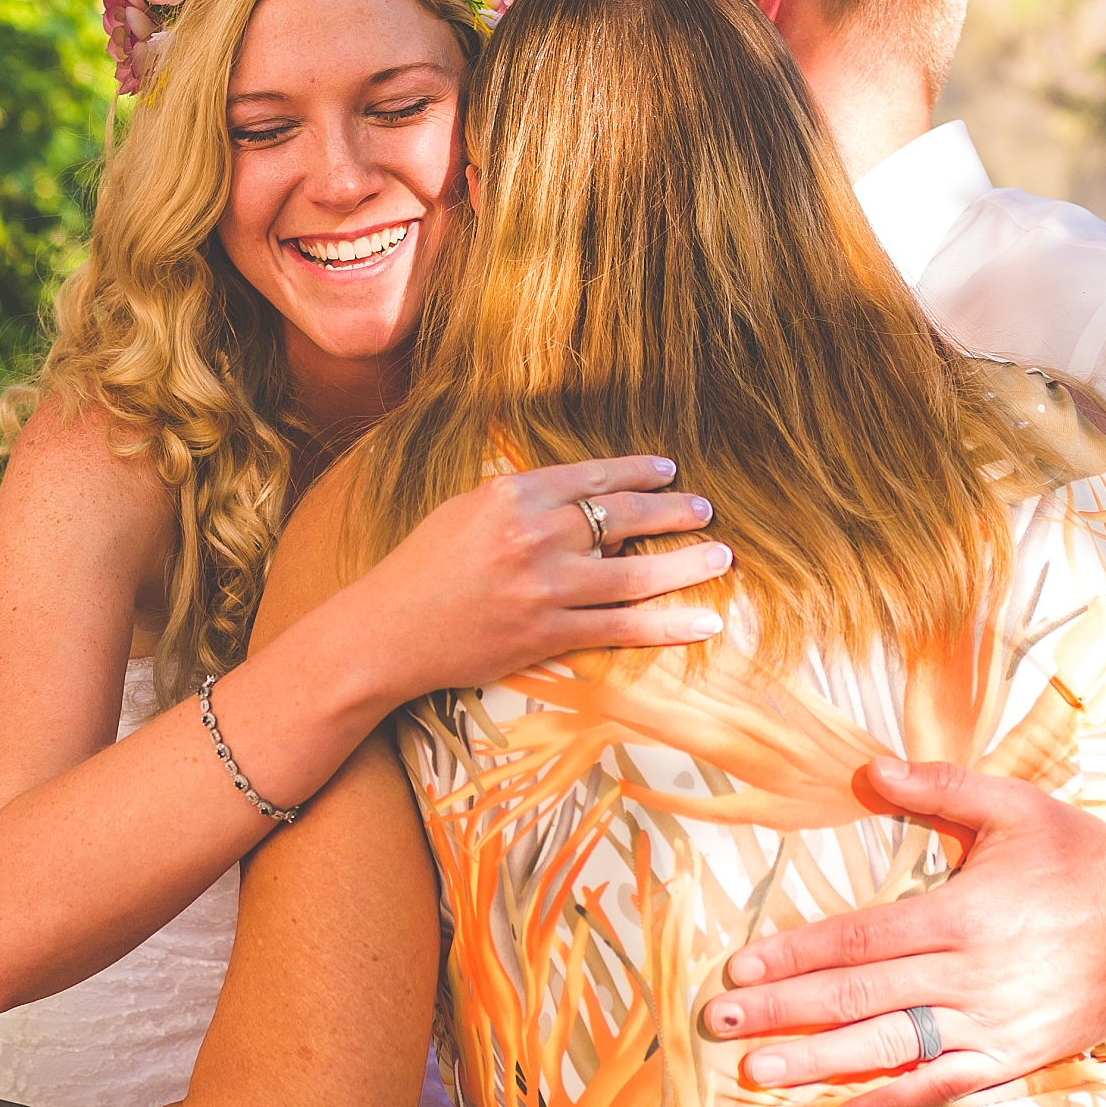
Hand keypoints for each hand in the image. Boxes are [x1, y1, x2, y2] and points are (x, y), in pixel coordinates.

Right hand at [355, 458, 733, 701]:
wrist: (386, 632)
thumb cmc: (420, 569)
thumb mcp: (465, 512)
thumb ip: (523, 503)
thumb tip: (584, 504)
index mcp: (511, 495)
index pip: (591, 478)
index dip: (637, 473)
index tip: (667, 473)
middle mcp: (533, 535)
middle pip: (622, 517)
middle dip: (672, 511)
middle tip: (704, 509)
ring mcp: (543, 587)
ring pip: (634, 572)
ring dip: (685, 562)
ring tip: (720, 555)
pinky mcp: (547, 633)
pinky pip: (622, 627)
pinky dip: (669, 623)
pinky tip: (704, 619)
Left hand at [699, 757, 1105, 1106]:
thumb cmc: (1078, 858)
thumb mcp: (1014, 806)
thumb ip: (940, 786)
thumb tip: (872, 766)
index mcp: (961, 915)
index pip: (859, 938)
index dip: (797, 954)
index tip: (742, 966)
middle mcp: (969, 977)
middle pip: (860, 997)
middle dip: (786, 1010)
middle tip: (722, 1022)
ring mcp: (989, 1026)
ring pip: (891, 1048)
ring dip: (821, 1062)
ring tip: (759, 1071)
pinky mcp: (1011, 1060)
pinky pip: (943, 1090)